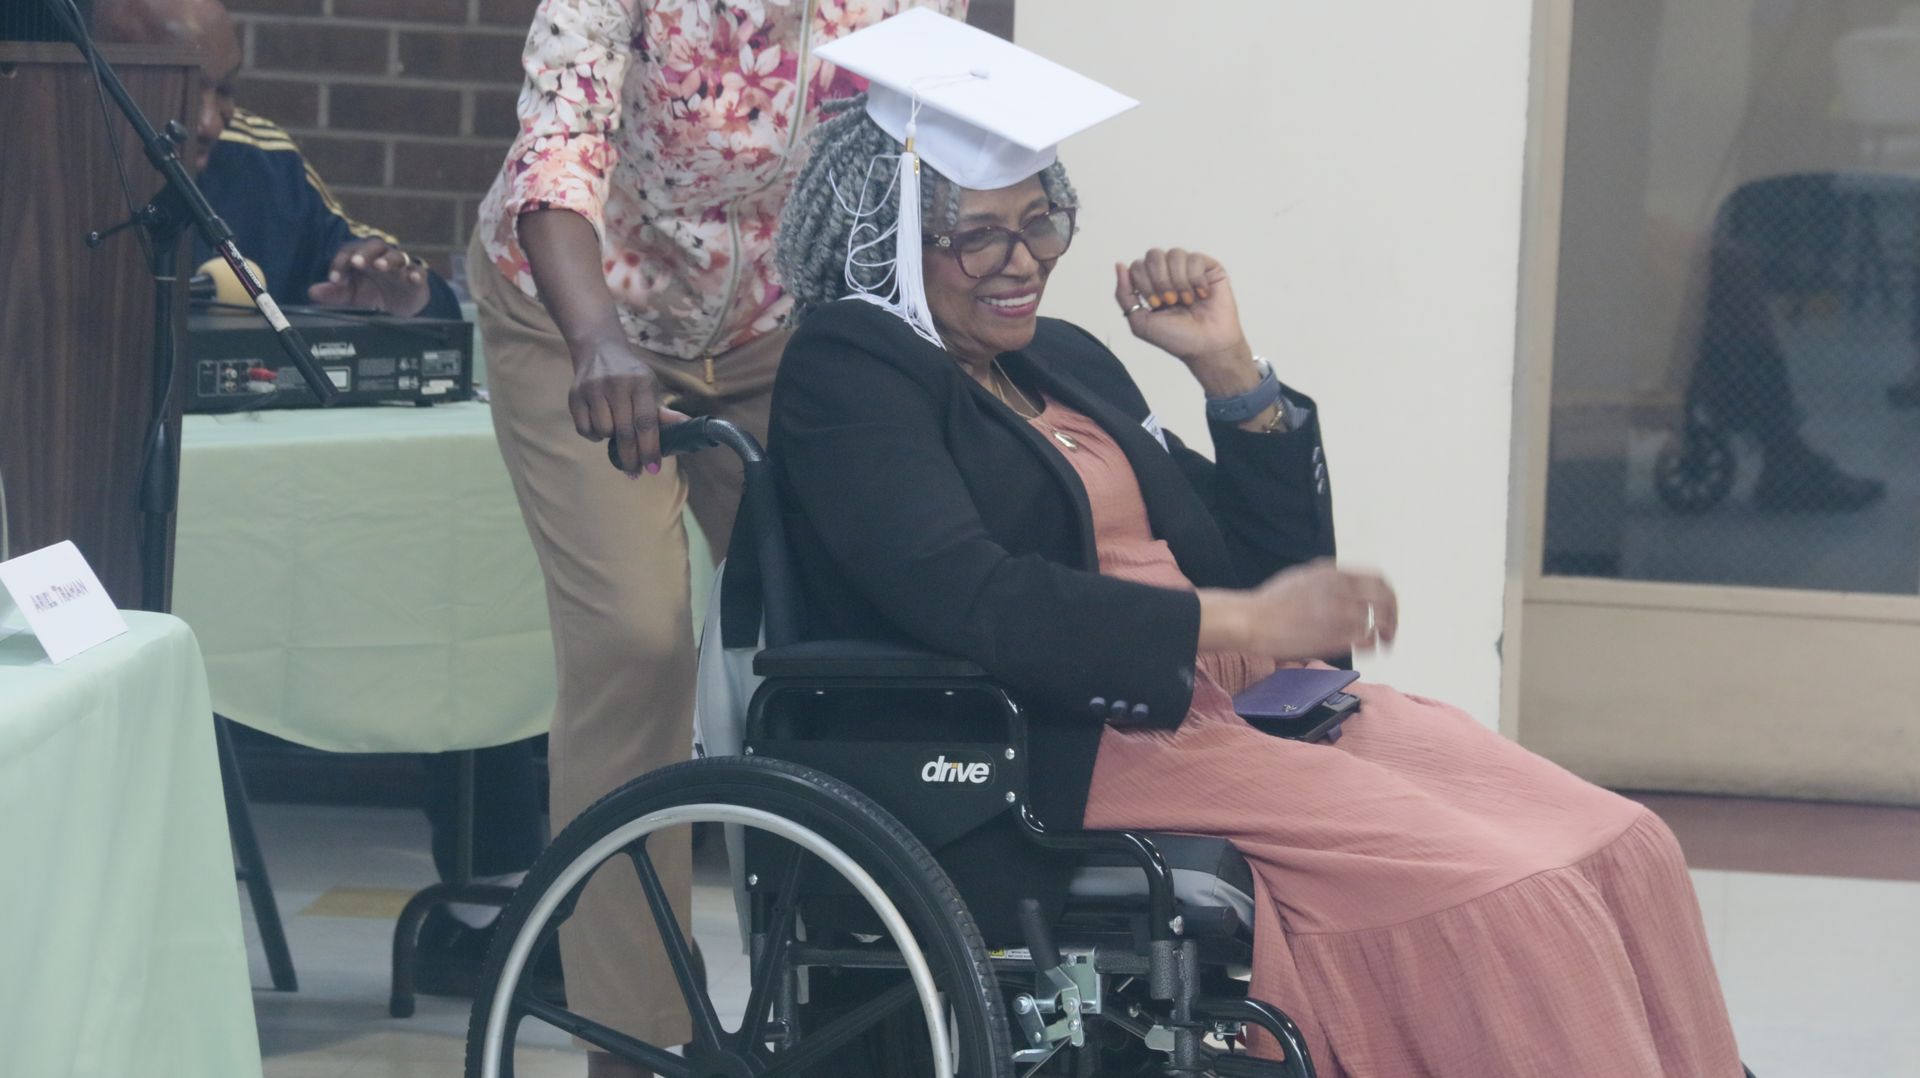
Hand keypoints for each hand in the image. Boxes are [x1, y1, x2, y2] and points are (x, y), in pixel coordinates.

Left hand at [307, 239, 431, 315]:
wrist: (400, 310)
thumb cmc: (372, 296)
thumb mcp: (350, 297)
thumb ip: (333, 293)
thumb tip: (312, 291)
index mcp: (362, 258)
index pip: (349, 252)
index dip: (340, 263)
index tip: (335, 280)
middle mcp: (380, 257)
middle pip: (374, 245)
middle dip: (365, 253)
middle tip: (357, 262)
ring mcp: (400, 267)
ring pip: (396, 256)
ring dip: (388, 260)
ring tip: (380, 266)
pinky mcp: (416, 278)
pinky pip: (418, 272)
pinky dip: (416, 274)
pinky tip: (411, 278)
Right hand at [570, 338, 682, 474]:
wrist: (598, 350)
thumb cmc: (630, 375)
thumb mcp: (649, 387)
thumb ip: (662, 411)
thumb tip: (686, 425)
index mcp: (641, 383)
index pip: (646, 422)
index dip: (650, 448)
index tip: (652, 468)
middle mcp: (616, 384)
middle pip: (625, 432)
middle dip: (631, 457)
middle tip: (634, 473)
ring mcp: (593, 389)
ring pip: (603, 431)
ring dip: (610, 439)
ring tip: (615, 430)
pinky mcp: (575, 395)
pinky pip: (584, 429)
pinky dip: (593, 434)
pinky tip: (599, 425)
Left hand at [1112, 249, 1249, 369]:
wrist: (1206, 347)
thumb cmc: (1176, 338)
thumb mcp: (1140, 321)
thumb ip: (1124, 294)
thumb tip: (1119, 264)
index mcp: (1151, 284)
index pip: (1138, 265)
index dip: (1145, 284)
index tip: (1157, 305)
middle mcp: (1169, 273)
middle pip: (1153, 255)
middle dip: (1160, 281)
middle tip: (1171, 301)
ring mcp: (1189, 269)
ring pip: (1174, 254)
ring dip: (1179, 281)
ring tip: (1187, 301)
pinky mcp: (1209, 268)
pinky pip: (1195, 258)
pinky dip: (1196, 279)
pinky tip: (1202, 294)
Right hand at [1204, 559, 1398, 661]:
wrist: (1252, 620)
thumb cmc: (1270, 602)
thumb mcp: (1302, 576)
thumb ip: (1328, 579)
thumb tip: (1345, 584)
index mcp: (1334, 573)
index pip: (1379, 579)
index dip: (1388, 595)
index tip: (1387, 607)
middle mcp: (1341, 590)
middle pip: (1386, 600)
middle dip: (1394, 615)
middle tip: (1390, 629)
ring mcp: (1340, 613)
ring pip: (1380, 621)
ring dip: (1386, 633)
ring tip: (1384, 643)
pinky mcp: (1335, 637)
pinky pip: (1368, 641)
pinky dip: (1372, 646)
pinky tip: (1367, 649)